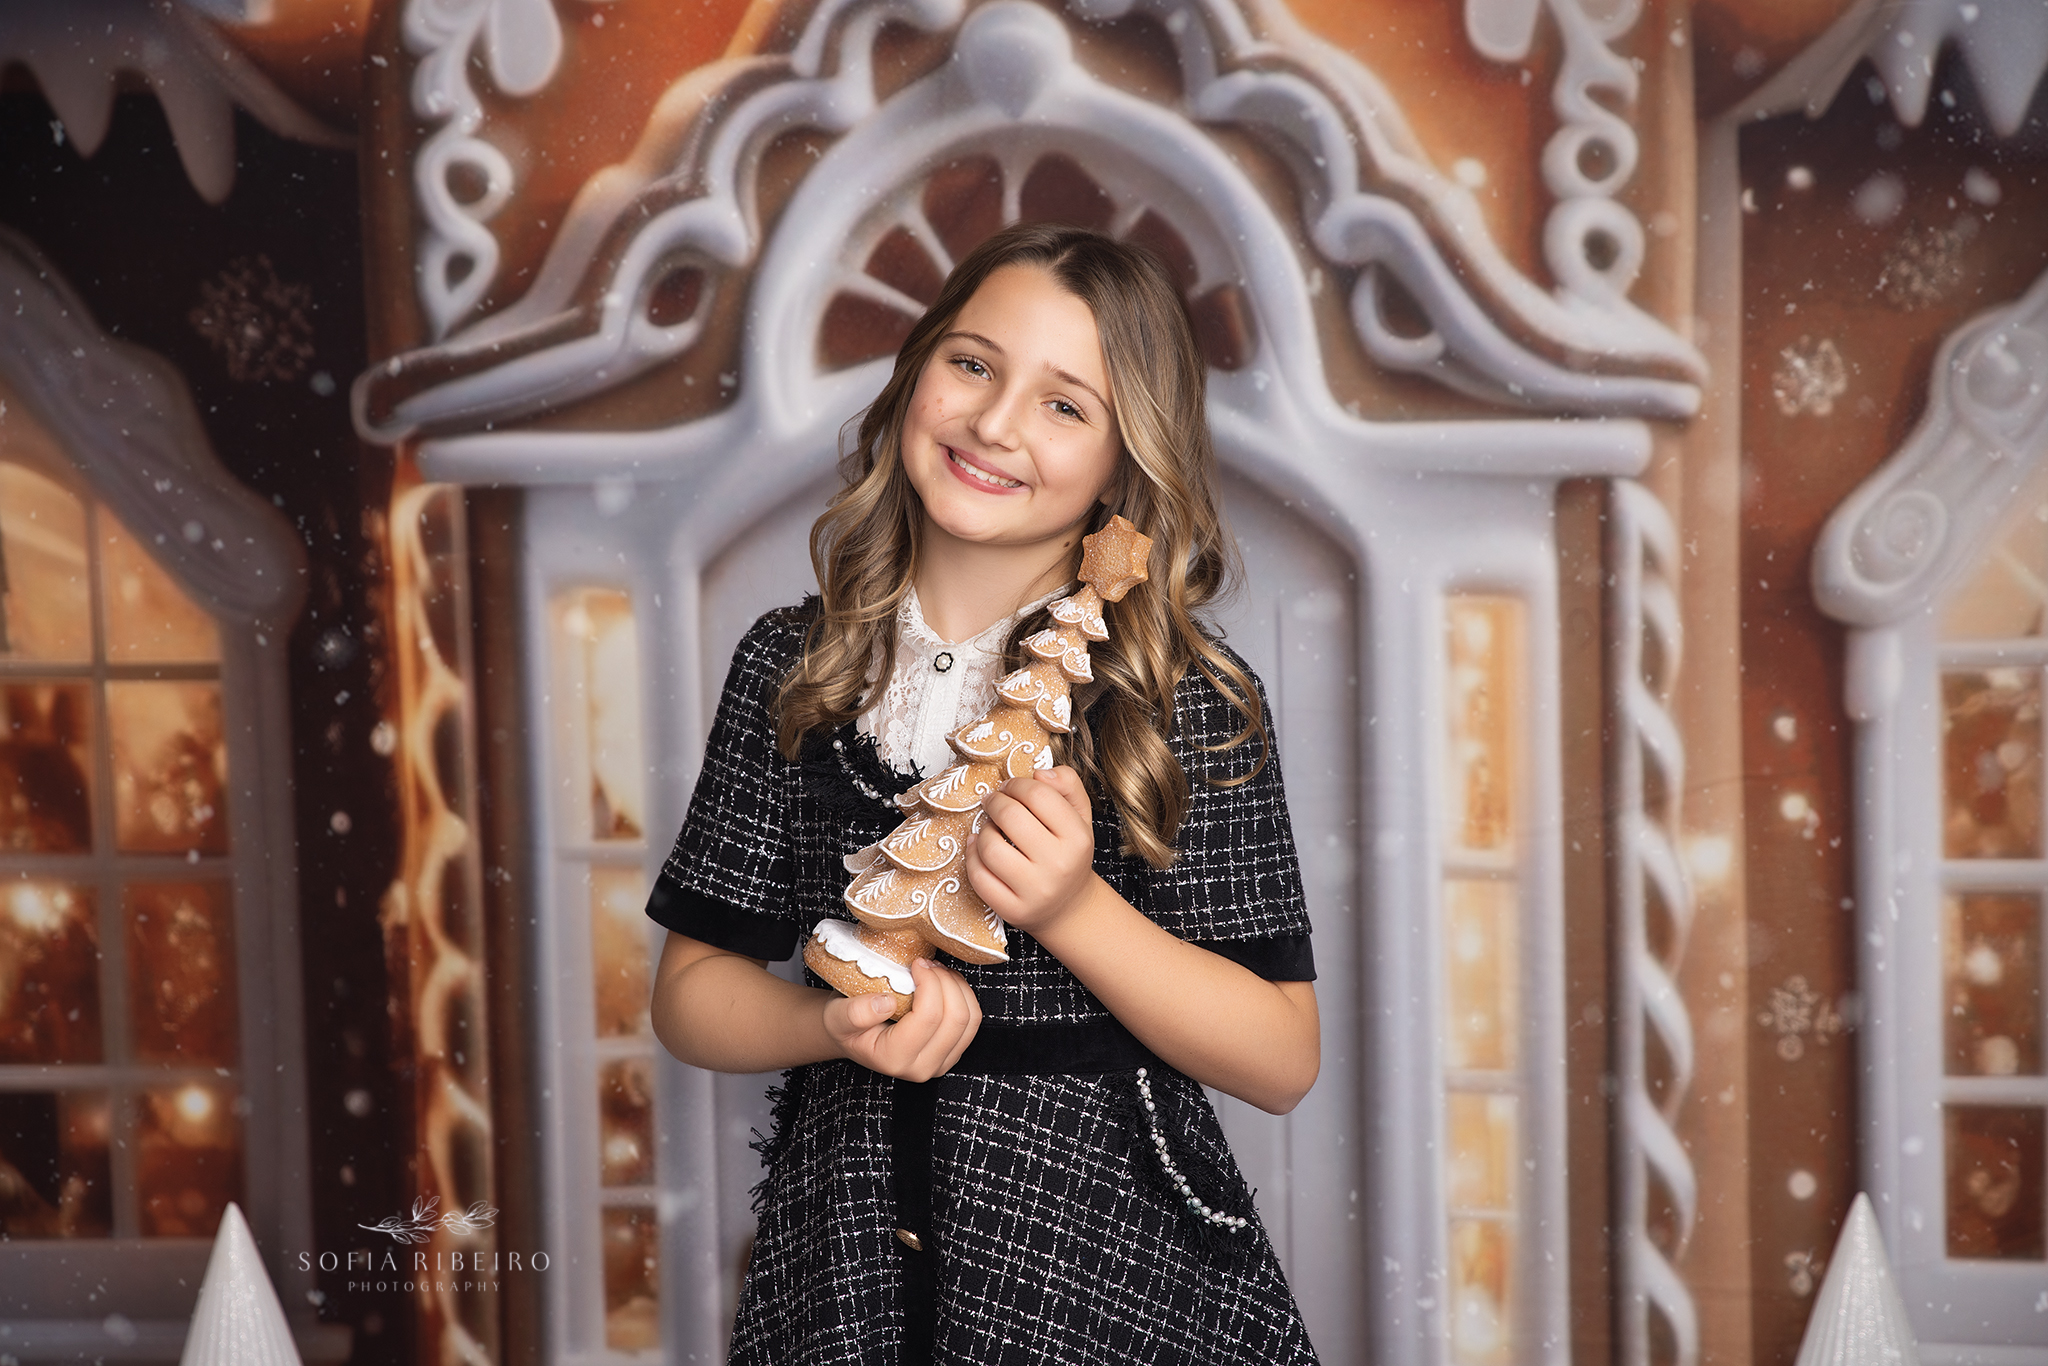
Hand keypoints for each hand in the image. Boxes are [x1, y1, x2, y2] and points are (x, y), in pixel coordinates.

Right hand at [823, 956, 981, 1080]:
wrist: (850, 1036)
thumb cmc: (844, 1023)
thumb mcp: (837, 1015)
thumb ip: (855, 1012)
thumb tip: (886, 1003)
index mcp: (894, 1059)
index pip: (929, 1017)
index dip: (930, 983)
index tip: (916, 963)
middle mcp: (921, 1068)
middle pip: (956, 1019)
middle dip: (946, 982)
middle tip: (926, 964)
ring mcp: (940, 1063)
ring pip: (970, 1020)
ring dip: (957, 987)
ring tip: (935, 971)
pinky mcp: (951, 1054)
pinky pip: (973, 1022)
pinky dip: (964, 996)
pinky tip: (944, 983)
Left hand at [965, 766, 1096, 934]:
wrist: (1069, 908)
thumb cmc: (1068, 855)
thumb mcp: (1079, 817)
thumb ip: (1067, 785)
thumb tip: (1040, 773)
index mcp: (1078, 838)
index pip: (1039, 795)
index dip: (1017, 784)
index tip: (1009, 787)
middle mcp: (1059, 865)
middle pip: (1011, 817)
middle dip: (995, 802)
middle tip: (993, 801)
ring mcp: (1035, 891)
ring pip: (990, 847)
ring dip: (983, 830)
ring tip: (990, 828)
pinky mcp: (1013, 910)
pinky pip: (978, 876)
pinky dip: (972, 856)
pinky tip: (978, 848)